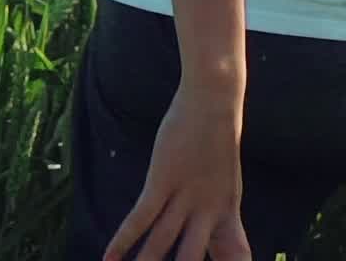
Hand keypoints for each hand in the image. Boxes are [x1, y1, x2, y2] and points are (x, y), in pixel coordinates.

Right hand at [104, 83, 250, 260]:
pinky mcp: (162, 180)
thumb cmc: (217, 144)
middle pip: (190, 259)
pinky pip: (140, 218)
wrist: (214, 100)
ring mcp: (184, 196)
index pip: (232, 256)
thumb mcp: (228, 190)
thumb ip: (226, 228)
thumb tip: (236, 255)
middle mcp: (207, 211)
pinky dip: (124, 240)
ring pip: (159, 245)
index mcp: (226, 213)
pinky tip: (109, 258)